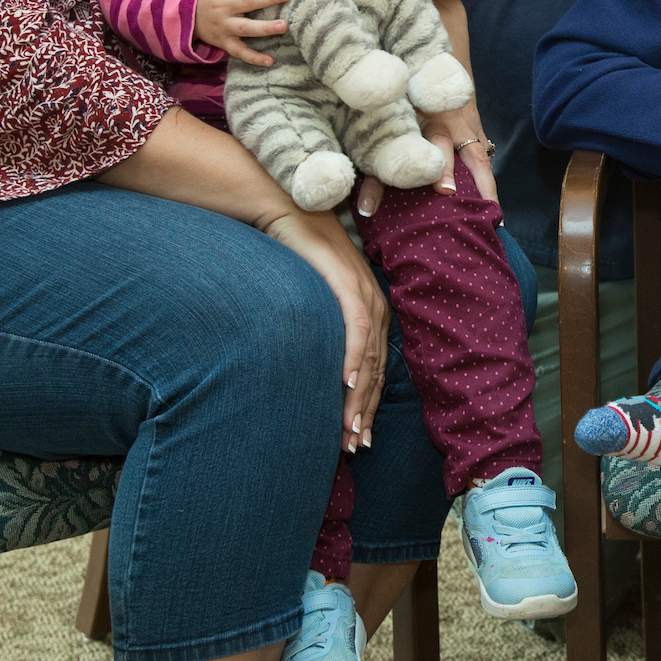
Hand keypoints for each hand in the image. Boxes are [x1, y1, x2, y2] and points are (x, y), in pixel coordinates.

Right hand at [193, 0, 291, 66]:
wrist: (181, 14)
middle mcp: (223, 7)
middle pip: (247, 2)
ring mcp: (223, 26)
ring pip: (245, 28)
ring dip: (264, 28)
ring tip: (283, 26)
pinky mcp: (223, 42)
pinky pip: (239, 51)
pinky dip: (253, 58)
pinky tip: (269, 61)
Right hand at [261, 206, 389, 448]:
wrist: (284, 213)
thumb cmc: (295, 257)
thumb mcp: (313, 299)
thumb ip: (322, 330)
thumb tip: (313, 371)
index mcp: (371, 309)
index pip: (375, 370)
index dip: (367, 407)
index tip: (356, 440)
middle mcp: (375, 303)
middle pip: (376, 371)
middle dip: (364, 413)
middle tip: (353, 448)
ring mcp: (364, 292)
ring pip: (368, 357)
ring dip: (359, 397)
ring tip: (348, 431)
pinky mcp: (346, 282)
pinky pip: (356, 328)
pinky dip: (352, 359)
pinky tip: (345, 386)